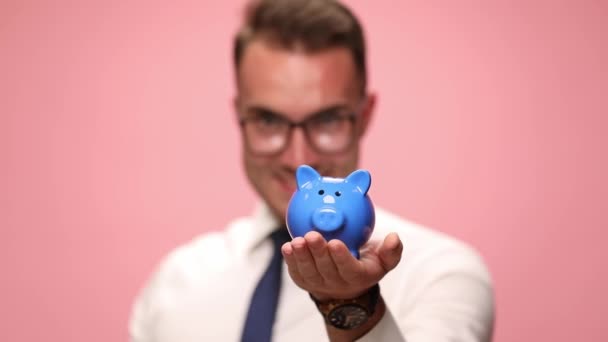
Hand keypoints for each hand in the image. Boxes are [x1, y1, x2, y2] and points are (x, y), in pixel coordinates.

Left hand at [281, 231, 402, 300]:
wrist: (346, 283)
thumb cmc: (365, 263)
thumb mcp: (383, 260)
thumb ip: (391, 251)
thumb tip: (394, 238)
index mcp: (358, 276)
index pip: (349, 269)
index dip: (341, 257)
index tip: (335, 243)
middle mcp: (337, 283)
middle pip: (326, 269)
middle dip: (318, 252)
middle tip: (312, 236)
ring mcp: (319, 284)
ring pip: (309, 272)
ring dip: (302, 257)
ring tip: (297, 241)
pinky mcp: (305, 282)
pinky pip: (296, 272)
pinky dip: (291, 261)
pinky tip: (288, 247)